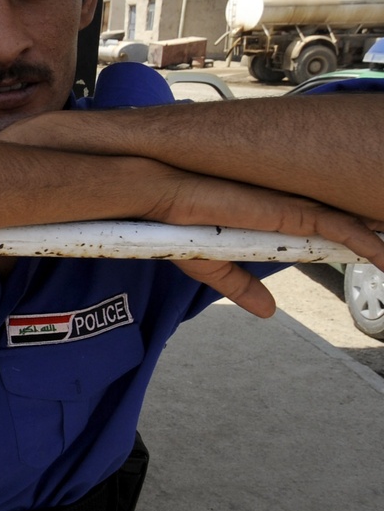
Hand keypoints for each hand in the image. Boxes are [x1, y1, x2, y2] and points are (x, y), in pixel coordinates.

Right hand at [154, 177, 383, 316]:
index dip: (347, 233)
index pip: (316, 224)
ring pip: (343, 220)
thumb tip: (269, 312)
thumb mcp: (210, 266)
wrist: (150, 199)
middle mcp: (278, 208)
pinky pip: (332, 224)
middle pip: (337, 218)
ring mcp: (282, 206)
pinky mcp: (280, 210)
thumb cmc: (169, 225)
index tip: (374, 242)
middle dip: (370, 227)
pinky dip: (363, 240)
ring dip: (375, 234)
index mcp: (262, 218)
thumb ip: (241, 285)